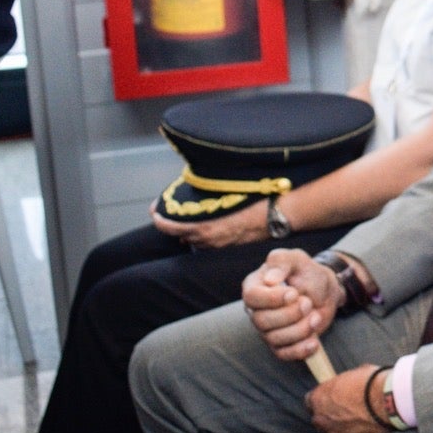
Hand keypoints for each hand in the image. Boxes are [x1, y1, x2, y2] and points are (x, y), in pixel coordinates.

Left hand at [150, 198, 268, 247]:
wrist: (277, 214)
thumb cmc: (254, 200)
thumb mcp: (225, 191)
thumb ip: (204, 192)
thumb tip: (190, 185)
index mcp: (205, 227)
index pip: (172, 227)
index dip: (160, 220)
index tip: (156, 212)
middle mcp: (208, 239)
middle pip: (181, 234)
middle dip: (174, 223)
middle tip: (171, 210)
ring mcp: (217, 245)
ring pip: (194, 239)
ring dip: (188, 230)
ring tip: (189, 216)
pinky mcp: (226, 246)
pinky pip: (207, 242)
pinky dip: (201, 234)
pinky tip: (205, 224)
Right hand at [241, 248, 341, 360]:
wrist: (324, 291)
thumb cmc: (306, 272)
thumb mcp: (296, 259)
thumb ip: (281, 262)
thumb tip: (270, 280)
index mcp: (254, 286)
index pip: (251, 297)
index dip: (272, 299)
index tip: (293, 294)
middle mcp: (256, 310)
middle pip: (262, 321)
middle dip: (290, 314)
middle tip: (308, 303)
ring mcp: (267, 329)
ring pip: (274, 339)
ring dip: (300, 329)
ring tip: (315, 316)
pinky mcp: (280, 344)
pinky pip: (284, 354)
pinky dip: (300, 350)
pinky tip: (314, 340)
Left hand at [305, 365, 385, 432]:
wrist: (386, 401)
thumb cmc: (371, 383)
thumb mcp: (354, 374)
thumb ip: (344, 385)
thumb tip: (348, 386)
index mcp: (318, 397)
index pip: (310, 401)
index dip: (322, 400)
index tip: (331, 399)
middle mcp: (320, 417)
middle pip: (318, 419)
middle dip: (327, 416)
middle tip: (343, 412)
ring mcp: (331, 432)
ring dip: (335, 430)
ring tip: (350, 425)